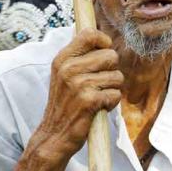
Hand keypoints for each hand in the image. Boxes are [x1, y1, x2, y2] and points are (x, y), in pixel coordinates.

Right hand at [34, 28, 122, 161]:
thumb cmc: (64, 104)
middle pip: (111, 56)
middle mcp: (69, 68)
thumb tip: (96, 35)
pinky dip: (111, 103)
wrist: (54, 136)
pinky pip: (116, 94)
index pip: (89, 34)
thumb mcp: (63, 74)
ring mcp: (79, 84)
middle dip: (111, 71)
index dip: (103, 41)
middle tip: (99, 84)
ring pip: (117, 76)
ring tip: (97, 97)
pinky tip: (97, 108)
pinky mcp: (89, 100)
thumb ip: (78, 55)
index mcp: (62, 59)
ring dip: (112, 89)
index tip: (103, 51)